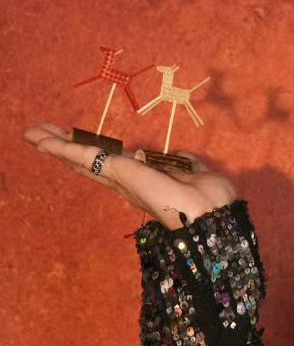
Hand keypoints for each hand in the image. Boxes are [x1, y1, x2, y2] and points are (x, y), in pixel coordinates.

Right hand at [23, 121, 235, 231]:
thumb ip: (182, 164)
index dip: (91, 152)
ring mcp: (118, 178)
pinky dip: (59, 146)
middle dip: (64, 147)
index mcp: (142, 182)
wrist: (207, 211)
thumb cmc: (208, 196)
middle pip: (86, 162)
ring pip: (79, 159)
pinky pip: (82, 155)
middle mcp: (126, 182)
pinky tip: (39, 138)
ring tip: (32, 134)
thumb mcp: (194, 172)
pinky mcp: (115, 172)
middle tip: (41, 134)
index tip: (75, 141)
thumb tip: (179, 158)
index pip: (109, 164)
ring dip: (54, 144)